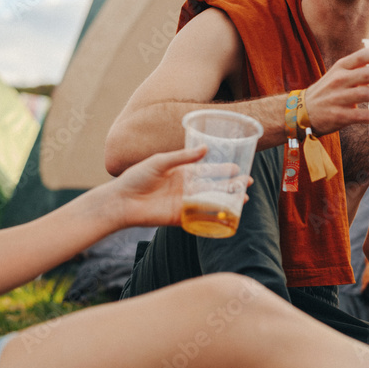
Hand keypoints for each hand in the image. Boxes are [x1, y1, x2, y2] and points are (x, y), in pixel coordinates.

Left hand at [112, 146, 249, 227]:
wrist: (121, 201)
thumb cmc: (136, 178)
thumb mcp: (159, 162)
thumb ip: (182, 157)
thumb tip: (205, 149)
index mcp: (182, 173)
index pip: (208, 170)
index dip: (222, 169)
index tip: (238, 167)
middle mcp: (186, 188)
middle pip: (214, 187)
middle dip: (231, 185)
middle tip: (247, 182)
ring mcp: (184, 204)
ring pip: (211, 202)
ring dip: (227, 201)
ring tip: (244, 198)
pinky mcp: (180, 218)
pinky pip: (201, 218)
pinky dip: (214, 217)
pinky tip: (227, 215)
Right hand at [302, 48, 368, 135]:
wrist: (301, 113)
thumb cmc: (327, 93)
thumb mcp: (338, 75)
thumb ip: (359, 71)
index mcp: (341, 67)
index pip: (363, 56)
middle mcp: (340, 80)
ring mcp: (339, 98)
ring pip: (368, 94)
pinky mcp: (340, 116)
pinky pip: (364, 115)